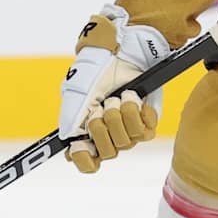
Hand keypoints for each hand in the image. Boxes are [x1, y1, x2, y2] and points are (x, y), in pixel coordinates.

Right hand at [58, 5, 167, 173]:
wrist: (119, 54)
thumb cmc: (95, 73)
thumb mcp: (76, 95)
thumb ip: (71, 121)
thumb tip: (71, 145)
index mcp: (87, 133)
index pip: (87, 163)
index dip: (85, 159)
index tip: (81, 145)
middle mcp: (108, 135)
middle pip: (108, 152)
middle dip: (102, 126)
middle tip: (101, 106)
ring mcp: (128, 129)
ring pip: (127, 142)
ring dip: (119, 114)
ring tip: (118, 96)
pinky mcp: (147, 120)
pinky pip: (145, 131)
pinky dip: (136, 111)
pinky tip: (133, 97)